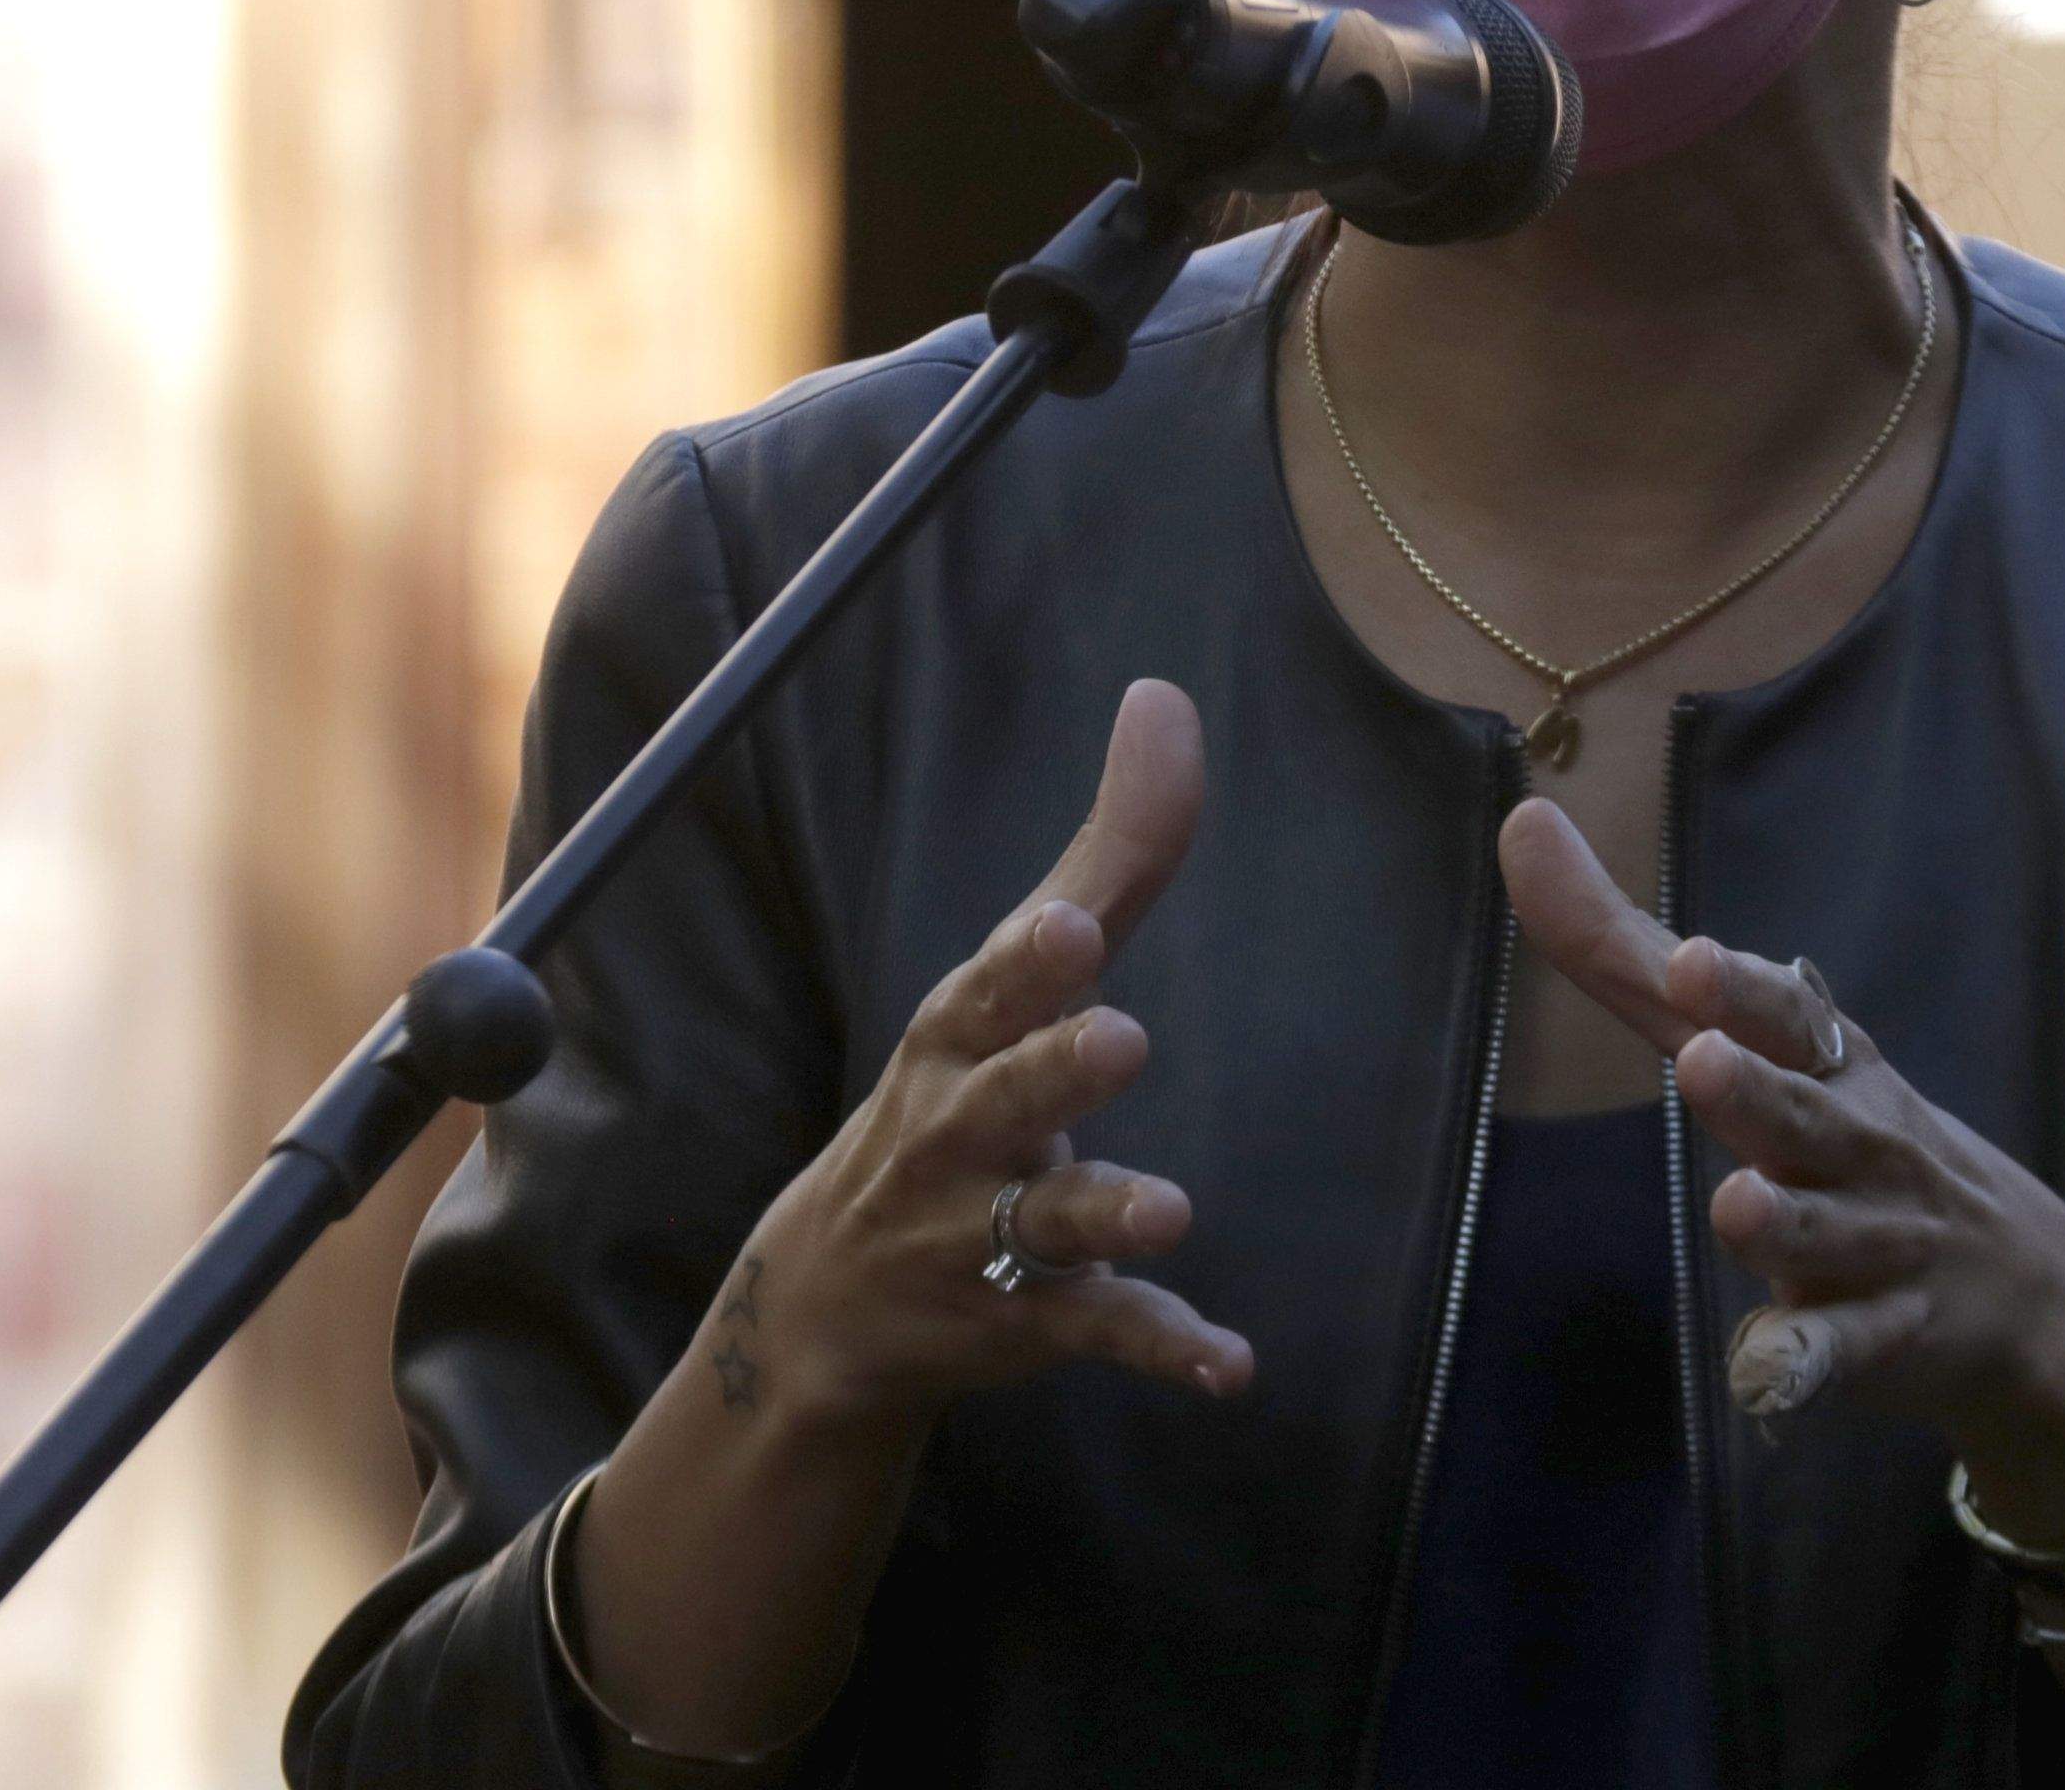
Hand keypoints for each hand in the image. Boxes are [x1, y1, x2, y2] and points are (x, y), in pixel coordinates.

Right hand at [712, 680, 1254, 1438]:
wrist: (833, 1296)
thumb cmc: (959, 1088)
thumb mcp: (1017, 975)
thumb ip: (1113, 850)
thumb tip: (1165, 698)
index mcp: (958, 1036)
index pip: (990, 987)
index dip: (1030, 961)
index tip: (1074, 927)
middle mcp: (960, 1130)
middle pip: (1004, 1097)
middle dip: (1054, 1069)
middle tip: (1121, 1036)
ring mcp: (988, 1232)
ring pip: (1047, 1221)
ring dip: (1106, 1215)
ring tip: (1170, 1211)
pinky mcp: (1026, 1319)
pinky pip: (1097, 1332)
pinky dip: (1162, 1346)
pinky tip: (1230, 1365)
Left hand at [1499, 798, 2064, 1547]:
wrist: (2028, 1295)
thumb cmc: (1856, 1141)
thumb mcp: (1762, 1045)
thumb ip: (1627, 956)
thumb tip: (1522, 828)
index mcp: (1830, 1064)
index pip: (1788, 1016)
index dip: (1742, 991)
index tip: (1690, 961)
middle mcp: (1858, 1143)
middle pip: (1806, 1117)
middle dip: (1761, 1091)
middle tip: (1708, 1063)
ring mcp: (1878, 1243)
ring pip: (1822, 1237)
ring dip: (1781, 1223)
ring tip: (1739, 1206)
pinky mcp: (1886, 1337)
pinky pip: (1842, 1353)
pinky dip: (1804, 1364)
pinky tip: (1765, 1373)